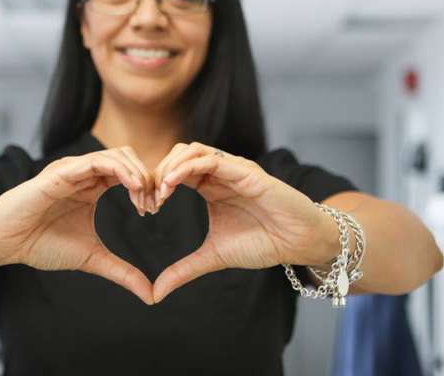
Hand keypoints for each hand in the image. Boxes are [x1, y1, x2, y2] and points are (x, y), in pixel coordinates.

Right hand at [0, 147, 155, 304]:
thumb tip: (150, 295)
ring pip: (116, 155)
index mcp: (93, 186)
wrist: (6, 243)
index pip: (130, 173)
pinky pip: (95, 161)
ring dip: (136, 173)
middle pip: (128, 158)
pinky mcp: (60, 173)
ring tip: (145, 196)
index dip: (148, 187)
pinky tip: (132, 186)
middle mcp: (85, 173)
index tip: (155, 209)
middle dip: (147, 177)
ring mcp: (73, 170)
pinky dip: (119, 169)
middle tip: (154, 203)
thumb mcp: (92, 258)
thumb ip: (122, 271)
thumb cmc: (41, 244)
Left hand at [150, 142, 331, 302]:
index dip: (155, 185)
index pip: (173, 172)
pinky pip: (211, 159)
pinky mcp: (246, 171)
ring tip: (159, 191)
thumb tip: (157, 292)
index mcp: (209, 186)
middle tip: (147, 199)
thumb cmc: (263, 243)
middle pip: (177, 155)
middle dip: (157, 173)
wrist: (299, 243)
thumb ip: (184, 269)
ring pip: (191, 150)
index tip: (144, 207)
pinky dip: (187, 167)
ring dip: (170, 167)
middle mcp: (219, 172)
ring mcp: (232, 168)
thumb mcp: (214, 257)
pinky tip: (172, 184)